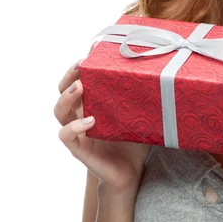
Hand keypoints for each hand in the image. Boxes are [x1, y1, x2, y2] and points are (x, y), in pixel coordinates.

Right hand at [54, 43, 151, 194]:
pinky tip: (89, 121)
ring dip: (67, 97)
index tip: (94, 47)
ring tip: (81, 87)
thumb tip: (163, 75)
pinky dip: (74, 127)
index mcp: (92, 103)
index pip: (80, 79)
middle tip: (81, 64)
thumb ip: (143, 98)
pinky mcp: (78, 150)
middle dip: (70, 75)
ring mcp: (77, 132)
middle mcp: (80, 114)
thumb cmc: (134, 142)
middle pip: (63, 90)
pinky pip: (66, 136)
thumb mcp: (139, 116)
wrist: (131, 174)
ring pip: (59, 111)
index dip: (83, 64)